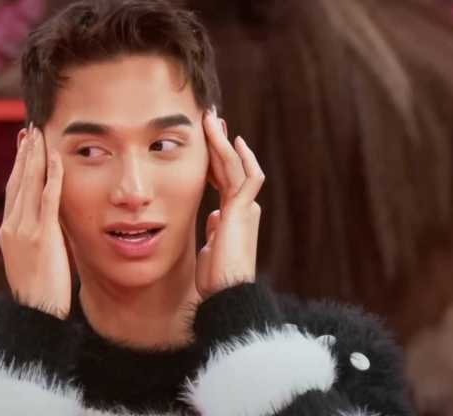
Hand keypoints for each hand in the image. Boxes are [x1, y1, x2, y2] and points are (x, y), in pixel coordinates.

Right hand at [0, 124, 71, 318]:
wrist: (34, 313)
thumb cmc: (39, 291)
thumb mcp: (30, 259)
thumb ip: (35, 236)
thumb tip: (46, 222)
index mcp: (8, 231)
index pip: (12, 190)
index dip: (17, 166)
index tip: (22, 145)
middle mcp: (12, 226)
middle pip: (16, 181)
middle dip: (23, 154)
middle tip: (29, 130)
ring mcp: (24, 231)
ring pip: (28, 185)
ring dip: (35, 157)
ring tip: (39, 136)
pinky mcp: (41, 237)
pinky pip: (47, 200)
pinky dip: (51, 177)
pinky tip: (55, 159)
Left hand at [195, 108, 264, 299]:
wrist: (226, 293)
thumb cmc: (216, 279)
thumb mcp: (210, 248)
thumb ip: (213, 231)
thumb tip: (213, 217)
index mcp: (234, 216)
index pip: (225, 181)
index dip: (216, 161)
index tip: (206, 145)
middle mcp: (244, 208)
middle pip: (231, 167)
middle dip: (220, 143)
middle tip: (211, 119)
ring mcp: (245, 208)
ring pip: (237, 166)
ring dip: (223, 142)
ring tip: (213, 120)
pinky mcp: (243, 210)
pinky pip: (245, 176)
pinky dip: (239, 157)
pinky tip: (231, 140)